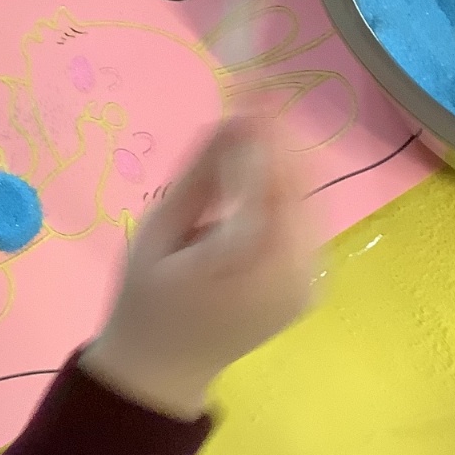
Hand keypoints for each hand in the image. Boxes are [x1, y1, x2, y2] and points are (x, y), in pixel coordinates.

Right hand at [80, 118, 315, 420]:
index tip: (247, 84)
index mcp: (245, 263)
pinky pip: (307, 222)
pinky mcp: (311, 284)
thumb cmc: (143, 301)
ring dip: (285, 160)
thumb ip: (200, 177)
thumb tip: (233, 120)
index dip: (262, 128)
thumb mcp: (157, 233)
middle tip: (249, 99)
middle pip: (301, 183)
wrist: (162, 371)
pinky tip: (257, 180)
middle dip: (279, 137)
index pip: (267, 178)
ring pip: (310, 198)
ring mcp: (308, 282)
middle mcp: (291, 272)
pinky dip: (288, 191)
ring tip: (248, 135)